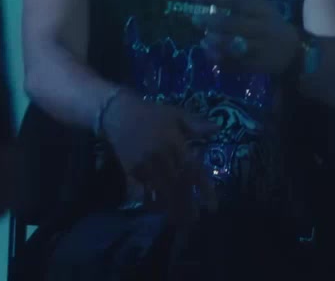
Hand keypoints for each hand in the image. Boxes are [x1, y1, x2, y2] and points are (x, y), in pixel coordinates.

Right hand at [102, 91, 219, 224]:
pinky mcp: (130, 169)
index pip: (193, 168)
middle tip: (195, 220)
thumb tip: (217, 129)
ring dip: (171, 207)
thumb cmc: (150, 113)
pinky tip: (155, 210)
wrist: (117, 112)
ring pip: (160, 190)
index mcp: (174, 141)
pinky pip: (139, 190)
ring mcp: (144, 164)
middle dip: (187, 205)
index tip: (212, 206)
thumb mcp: (175, 113)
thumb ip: (195, 123)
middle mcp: (161, 155)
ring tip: (179, 222)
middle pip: (178, 184)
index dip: (204, 188)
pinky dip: (148, 201)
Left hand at [193, 0, 301, 74]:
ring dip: (215, 42)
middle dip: (211, 22)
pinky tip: (209, 53)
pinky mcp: (255, 66)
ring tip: (203, 40)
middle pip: (233, 24)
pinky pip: (234, 63)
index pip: (236, 1)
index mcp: (261, 11)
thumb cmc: (271, 23)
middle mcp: (260, 28)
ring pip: (234, 45)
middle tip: (194, 20)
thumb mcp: (262, 5)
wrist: (292, 51)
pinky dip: (220, 59)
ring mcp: (258, 48)